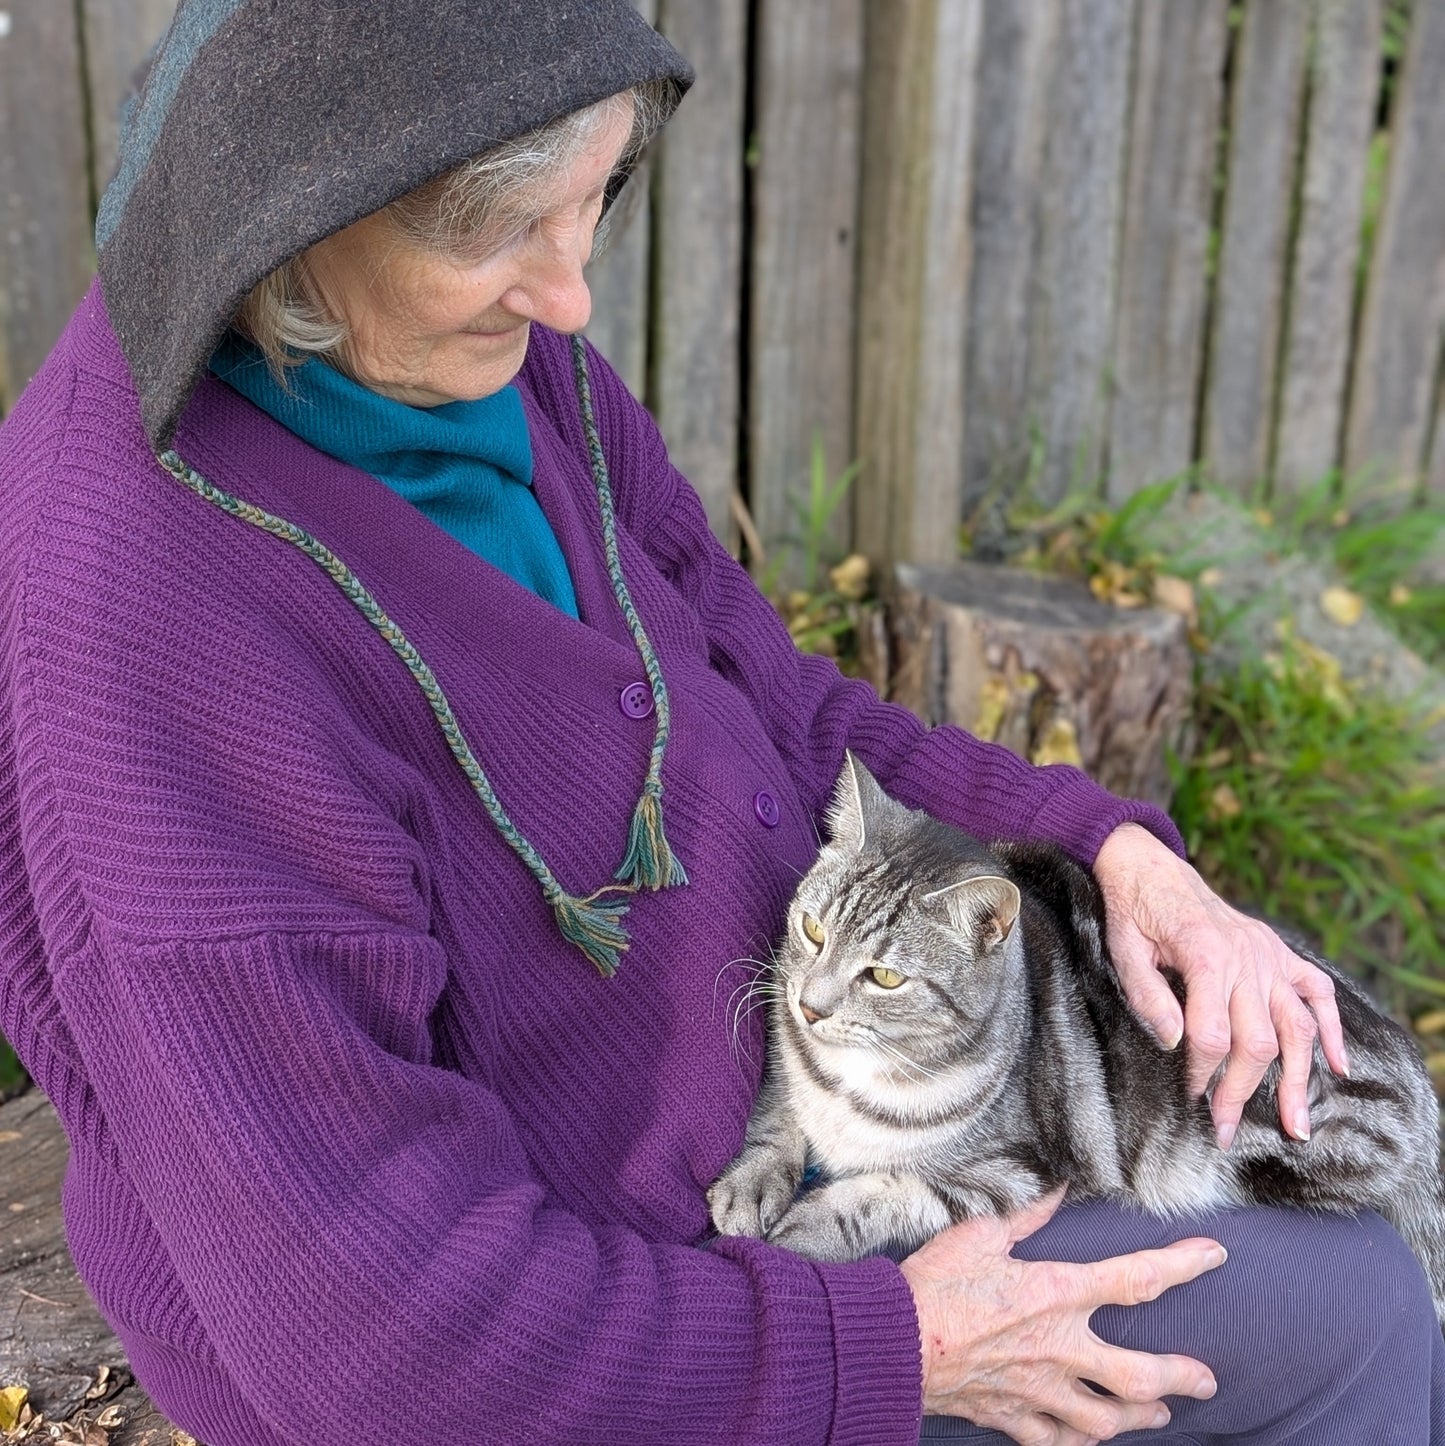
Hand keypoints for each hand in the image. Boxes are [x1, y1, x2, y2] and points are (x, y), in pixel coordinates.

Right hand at [901, 1190, 1223, 1443]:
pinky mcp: (1013, 1417)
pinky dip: (1076, 1440)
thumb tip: (1060, 1184)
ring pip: (1106, 1420)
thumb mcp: (980, 1232)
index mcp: (1056, 1293)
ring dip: (1139, 1418)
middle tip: (1206, 1379)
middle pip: (1139, 1375)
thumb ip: (1026, 1213)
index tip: (1213, 1256)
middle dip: (1181, 1377)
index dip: (1181, 1265)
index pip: (1136, 1279)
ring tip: (1157, 1415)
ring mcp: (1039, 1391)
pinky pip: (1057, 1440)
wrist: (894, 1343)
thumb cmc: (935, 1283)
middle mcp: (1059, 1348)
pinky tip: (1086, 1438)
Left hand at [1093, 823, 1347, 1146]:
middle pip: (1257, 1040)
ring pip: (1296, 1026)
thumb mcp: (1122, 949)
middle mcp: (1247, 956)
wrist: (1148, 866)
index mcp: (1205, 956)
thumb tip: (1174, 1042)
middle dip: (1243, 1092)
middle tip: (1226, 1129)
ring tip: (1298, 1124)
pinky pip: (1317, 990)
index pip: (1213, 1035)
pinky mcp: (1278, 950)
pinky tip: (1339, 1065)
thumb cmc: (1130, 910)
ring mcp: (1268, 954)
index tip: (1190, 1100)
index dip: (1202, 1074)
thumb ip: (1147, 995)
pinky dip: (1333, 1028)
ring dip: (1299, 1078)